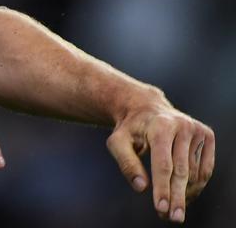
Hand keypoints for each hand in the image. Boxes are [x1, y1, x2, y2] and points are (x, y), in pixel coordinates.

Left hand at [105, 97, 214, 222]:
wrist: (146, 106)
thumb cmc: (130, 129)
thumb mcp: (117, 142)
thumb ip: (126, 163)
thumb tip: (141, 187)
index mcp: (160, 126)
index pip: (163, 164)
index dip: (162, 188)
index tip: (161, 208)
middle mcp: (182, 125)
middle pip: (181, 171)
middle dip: (177, 197)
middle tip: (173, 218)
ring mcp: (196, 129)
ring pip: (194, 172)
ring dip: (186, 193)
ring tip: (173, 208)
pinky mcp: (206, 134)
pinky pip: (205, 168)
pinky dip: (197, 185)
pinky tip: (185, 195)